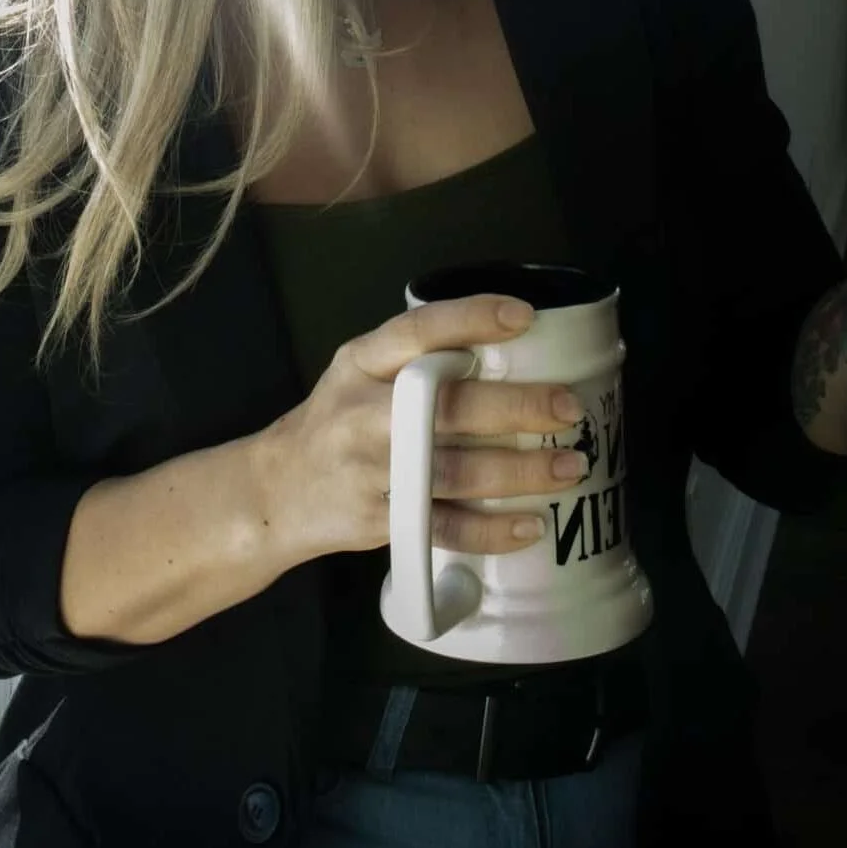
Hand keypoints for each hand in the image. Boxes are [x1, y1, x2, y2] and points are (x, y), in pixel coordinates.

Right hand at [259, 293, 588, 564]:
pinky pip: (444, 527)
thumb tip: (515, 347)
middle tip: (568, 407)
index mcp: (362, 362)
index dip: (472, 319)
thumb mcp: (360, 373)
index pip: (418, 330)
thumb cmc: (339, 421)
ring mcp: (369, 470)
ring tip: (570, 466)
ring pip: (454, 470)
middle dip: (516, 407)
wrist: (276, 490)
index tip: (526, 316)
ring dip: (519, 471)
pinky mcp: (379, 520)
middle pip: (446, 405)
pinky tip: (531, 524)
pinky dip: (491, 531)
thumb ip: (417, 359)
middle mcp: (363, 411)